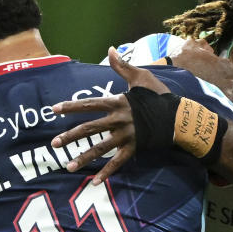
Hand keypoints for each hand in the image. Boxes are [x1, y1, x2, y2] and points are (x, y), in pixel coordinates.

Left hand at [52, 47, 169, 183]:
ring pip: (101, 149)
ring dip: (83, 158)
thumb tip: (110, 49)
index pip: (90, 105)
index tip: (55, 110)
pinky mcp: (134, 148)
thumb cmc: (159, 95)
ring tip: (68, 166)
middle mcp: (118, 120)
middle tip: (55, 144)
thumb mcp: (140, 77)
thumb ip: (122, 66)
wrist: (178, 117)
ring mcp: (126, 136)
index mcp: (117, 103)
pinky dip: (107, 173)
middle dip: (71, 136)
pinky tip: (95, 182)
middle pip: (90, 129)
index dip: (72, 106)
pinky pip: (118, 163)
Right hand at [171, 39, 232, 108]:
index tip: (214, 75)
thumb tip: (207, 48)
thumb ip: (202, 45)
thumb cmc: (182, 62)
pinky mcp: (222, 103)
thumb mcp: (191, 46)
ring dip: (231, 97)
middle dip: (228, 85)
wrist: (174, 78)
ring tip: (220, 99)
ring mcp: (227, 92)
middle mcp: (230, 78)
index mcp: (225, 64)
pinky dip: (230, 108)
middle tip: (216, 88)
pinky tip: (222, 107)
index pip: (230, 69)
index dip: (222, 73)